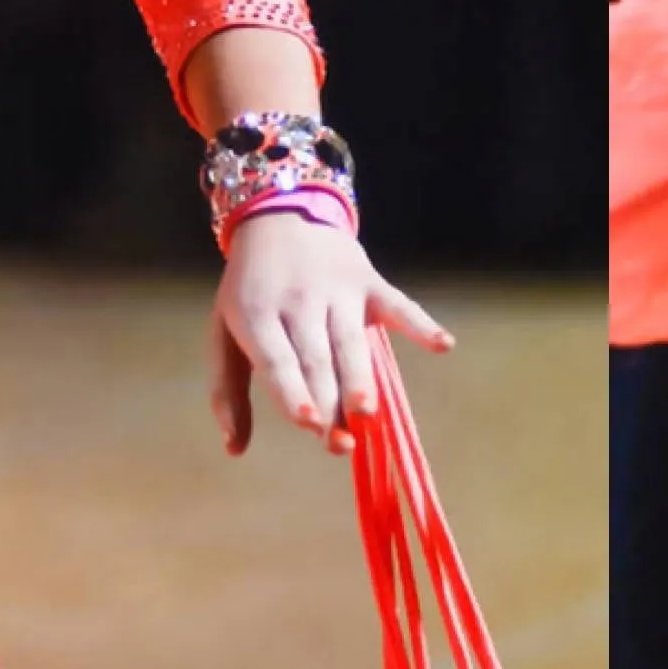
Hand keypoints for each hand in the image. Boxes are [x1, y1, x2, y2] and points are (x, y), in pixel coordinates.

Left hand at [210, 209, 454, 454]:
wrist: (280, 216)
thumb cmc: (251, 291)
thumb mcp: (225, 333)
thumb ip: (228, 392)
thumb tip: (234, 451)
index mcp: (256, 315)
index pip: (277, 359)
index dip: (292, 390)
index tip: (308, 421)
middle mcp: (297, 301)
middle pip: (317, 359)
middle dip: (329, 402)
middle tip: (340, 444)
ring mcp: (336, 290)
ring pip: (350, 341)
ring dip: (360, 376)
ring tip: (369, 411)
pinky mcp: (369, 282)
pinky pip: (397, 304)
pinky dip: (420, 323)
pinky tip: (442, 344)